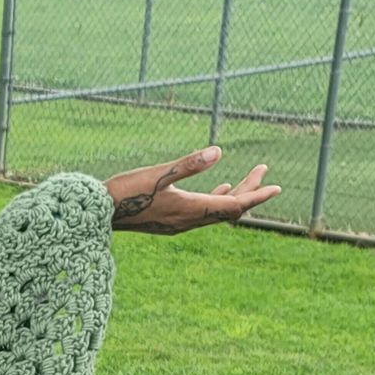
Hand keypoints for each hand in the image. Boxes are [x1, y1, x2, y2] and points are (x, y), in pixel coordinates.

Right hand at [105, 144, 280, 233]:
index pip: (234, 206)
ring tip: (249, 177)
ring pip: (217, 211)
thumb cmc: (126, 191)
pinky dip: (216, 200)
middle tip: (265, 171)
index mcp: (190, 209)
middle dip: (250, 190)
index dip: (256, 195)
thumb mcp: (158, 173)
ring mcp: (179, 223)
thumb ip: (189, 164)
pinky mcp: (170, 221)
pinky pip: (203, 212)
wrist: (98, 213)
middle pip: (229, 209)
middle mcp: (188, 221)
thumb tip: (219, 151)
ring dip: (234, 195)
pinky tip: (220, 187)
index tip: (276, 187)